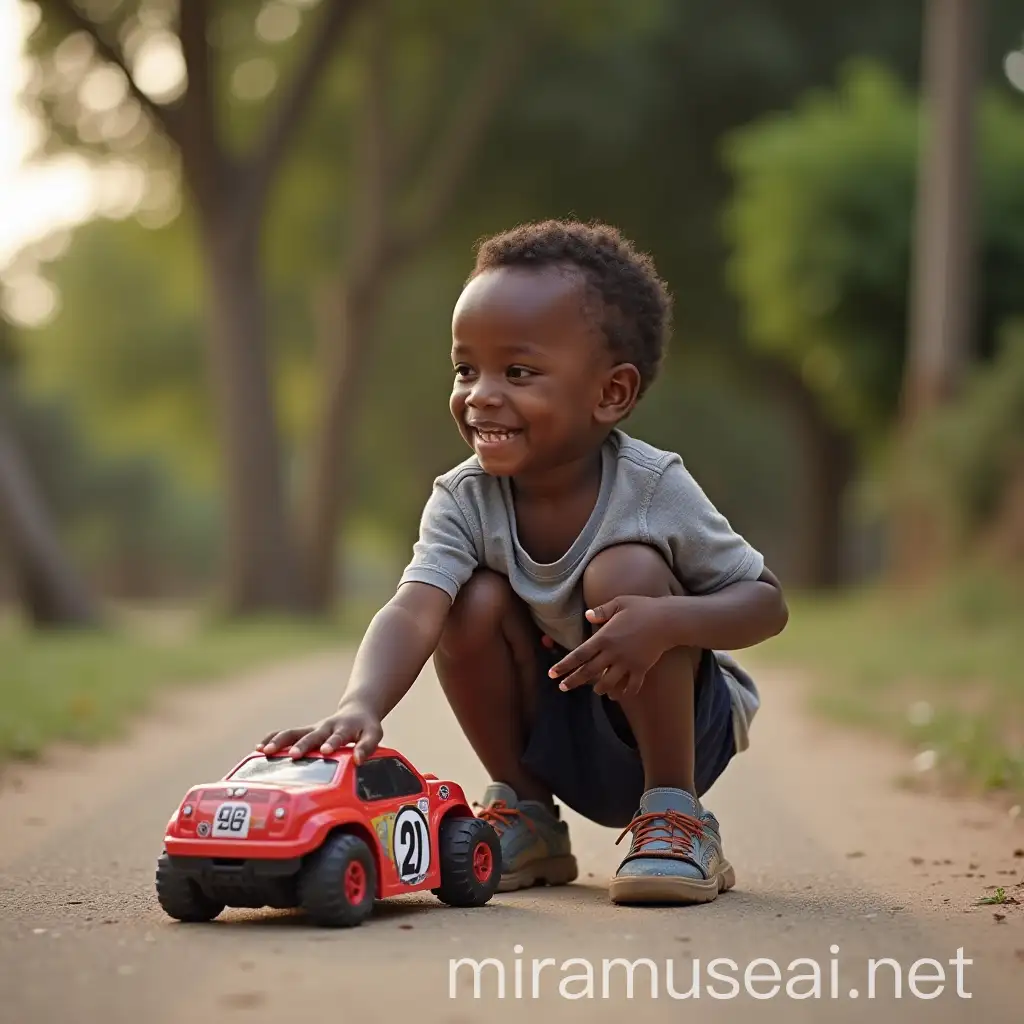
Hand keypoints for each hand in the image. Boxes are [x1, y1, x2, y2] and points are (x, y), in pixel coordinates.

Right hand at [256, 702, 382, 762]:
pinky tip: (258, 748)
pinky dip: (272, 738)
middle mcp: (325, 728)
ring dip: (279, 741)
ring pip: (294, 733)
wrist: (356, 712)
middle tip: (293, 754)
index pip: (337, 737)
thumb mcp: (373, 735)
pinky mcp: (304, 732)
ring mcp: (312, 729)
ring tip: (264, 751)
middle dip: (302, 745)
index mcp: (343, 729)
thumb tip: (359, 761)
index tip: (326, 750)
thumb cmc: (365, 727)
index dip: (332, 743)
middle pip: (311, 736)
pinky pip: (286, 734)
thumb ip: (367, 747)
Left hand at [548, 595, 670, 699]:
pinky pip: (631, 686)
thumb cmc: (642, 608)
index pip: (579, 655)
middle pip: (589, 672)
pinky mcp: (641, 669)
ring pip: (608, 682)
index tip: (552, 674)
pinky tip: (618, 695)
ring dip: (599, 689)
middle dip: (574, 681)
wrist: (667, 620)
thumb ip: (602, 611)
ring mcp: (627, 663)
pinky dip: (624, 693)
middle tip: (562, 688)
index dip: (564, 666)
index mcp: (604, 637)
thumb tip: (588, 615)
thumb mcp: (619, 603)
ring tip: (595, 691)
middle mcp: (613, 653)